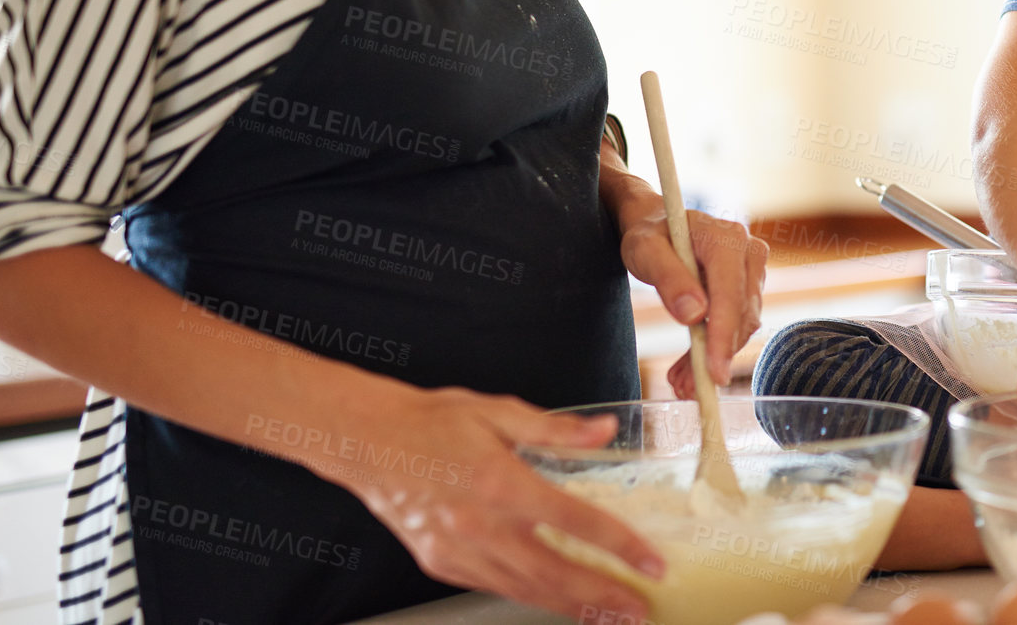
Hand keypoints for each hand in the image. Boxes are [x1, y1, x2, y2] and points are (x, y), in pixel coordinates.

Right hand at [333, 385, 665, 618]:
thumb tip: (604, 431)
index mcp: (502, 484)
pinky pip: (495, 585)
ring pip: (525, 590)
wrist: (366, 442)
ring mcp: (458, 551)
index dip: (619, 547)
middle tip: (639, 610)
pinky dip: (529, 596)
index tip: (651, 564)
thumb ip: (555, 429)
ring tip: (606, 615)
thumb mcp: (497, 412)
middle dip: (602, 596)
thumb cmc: (431, 422)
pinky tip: (553, 598)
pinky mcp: (441, 563)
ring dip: (569, 605)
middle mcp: (482, 526)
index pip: (576, 523)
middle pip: (554, 574)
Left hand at [616, 190, 767, 396]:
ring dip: (714, 357)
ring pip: (742, 325)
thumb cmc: (649, 235)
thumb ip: (667, 278)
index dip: (723, 336)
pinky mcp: (749, 286)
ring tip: (682, 381)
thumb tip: (694, 315)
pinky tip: (692, 368)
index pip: (730, 293)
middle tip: (686, 387)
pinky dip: (715, 348)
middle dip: (716, 355)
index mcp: (725, 238)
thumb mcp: (644, 251)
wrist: (659, 225)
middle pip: (741, 314)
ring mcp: (753, 269)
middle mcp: (748, 251)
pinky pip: (737, 324)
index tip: (713, 372)